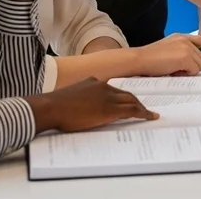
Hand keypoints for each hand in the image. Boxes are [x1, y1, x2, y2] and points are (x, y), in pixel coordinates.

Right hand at [26, 77, 157, 132]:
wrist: (50, 108)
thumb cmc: (54, 107)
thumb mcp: (69, 98)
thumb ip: (80, 100)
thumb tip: (82, 110)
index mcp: (93, 82)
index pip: (113, 89)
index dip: (123, 96)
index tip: (127, 102)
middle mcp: (103, 86)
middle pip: (125, 94)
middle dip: (135, 101)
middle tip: (143, 108)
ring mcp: (108, 97)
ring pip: (131, 101)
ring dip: (141, 108)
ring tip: (148, 114)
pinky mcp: (110, 110)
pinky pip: (132, 111)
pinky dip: (143, 113)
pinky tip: (150, 117)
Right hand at [131, 34, 200, 76]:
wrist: (139, 60)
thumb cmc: (150, 58)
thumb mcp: (168, 48)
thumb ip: (180, 50)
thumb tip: (192, 62)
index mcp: (181, 36)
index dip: (197, 53)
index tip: (190, 61)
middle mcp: (185, 40)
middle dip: (193, 65)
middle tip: (178, 68)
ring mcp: (187, 48)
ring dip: (190, 70)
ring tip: (175, 70)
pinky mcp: (186, 58)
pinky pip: (195, 70)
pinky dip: (186, 74)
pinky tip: (174, 72)